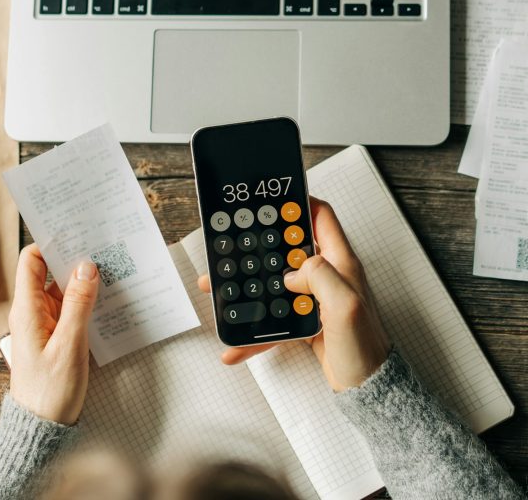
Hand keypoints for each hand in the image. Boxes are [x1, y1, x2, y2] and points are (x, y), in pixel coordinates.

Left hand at [8, 244, 98, 424]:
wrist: (44, 426)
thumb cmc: (51, 389)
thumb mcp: (69, 344)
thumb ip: (78, 304)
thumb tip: (87, 267)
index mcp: (28, 309)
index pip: (32, 261)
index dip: (51, 243)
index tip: (76, 234)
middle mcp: (35, 310)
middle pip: (52, 271)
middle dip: (75, 258)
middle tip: (103, 247)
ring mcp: (48, 321)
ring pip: (66, 288)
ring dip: (86, 279)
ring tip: (112, 268)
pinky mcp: (59, 332)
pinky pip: (73, 306)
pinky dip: (89, 298)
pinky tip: (109, 296)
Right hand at [198, 198, 389, 391]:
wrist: (366, 388)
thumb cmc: (364, 348)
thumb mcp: (346, 305)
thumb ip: (320, 277)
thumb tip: (292, 273)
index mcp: (340, 263)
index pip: (321, 218)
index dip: (299, 203)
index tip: (273, 199)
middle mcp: (328, 275)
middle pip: (289, 248)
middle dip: (261, 244)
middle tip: (235, 240)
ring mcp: (315, 298)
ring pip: (275, 282)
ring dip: (249, 286)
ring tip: (221, 289)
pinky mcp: (305, 320)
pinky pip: (275, 316)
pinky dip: (256, 329)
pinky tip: (237, 342)